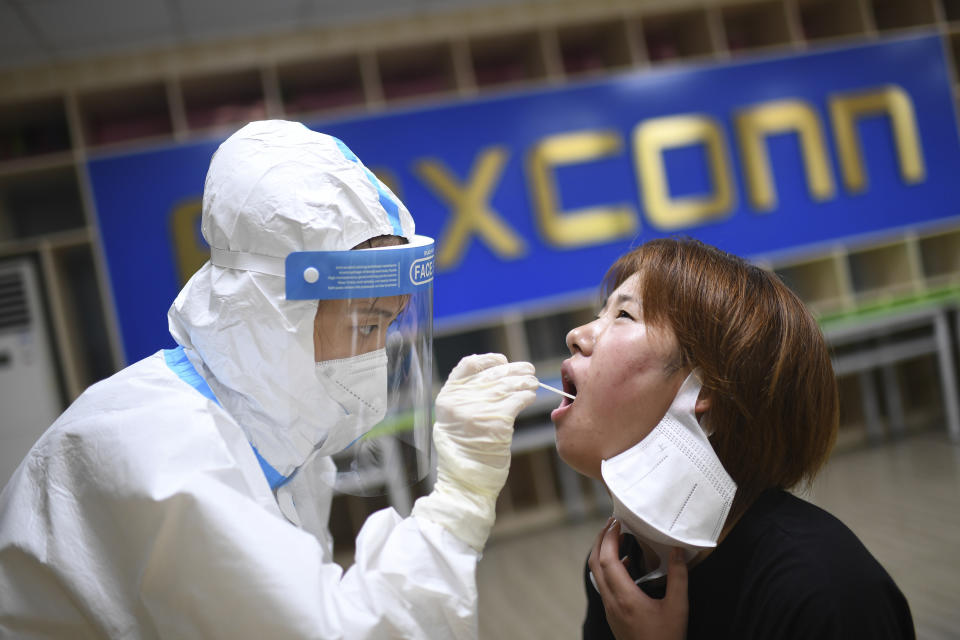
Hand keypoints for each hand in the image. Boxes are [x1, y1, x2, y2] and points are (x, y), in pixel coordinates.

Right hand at [412, 354, 537, 549]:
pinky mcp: (496, 422)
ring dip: (525, 381)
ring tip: (533, 382)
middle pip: (492, 374)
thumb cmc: (465, 453)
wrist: (466, 483)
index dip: (487, 360)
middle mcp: (460, 401)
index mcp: (447, 397)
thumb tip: (497, 375)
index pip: (467, 365)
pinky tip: (530, 397)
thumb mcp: (456, 420)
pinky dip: (527, 395)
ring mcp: (478, 410)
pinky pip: (517, 400)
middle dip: (514, 370)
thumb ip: (468, 398)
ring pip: (508, 385)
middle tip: (528, 371)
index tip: (502, 361)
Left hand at [589, 519, 688, 639]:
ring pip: (597, 575)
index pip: (607, 560)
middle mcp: (611, 601)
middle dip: (600, 540)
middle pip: (595, 563)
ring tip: (616, 539)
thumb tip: (677, 550)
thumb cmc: (666, 639)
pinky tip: (626, 565)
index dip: (609, 537)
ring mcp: (610, 609)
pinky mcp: (612, 614)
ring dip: (602, 553)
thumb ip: (678, 577)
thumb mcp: (678, 607)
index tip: (616, 521)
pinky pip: (603, 584)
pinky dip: (608, 568)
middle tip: (612, 524)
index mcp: (625, 597)